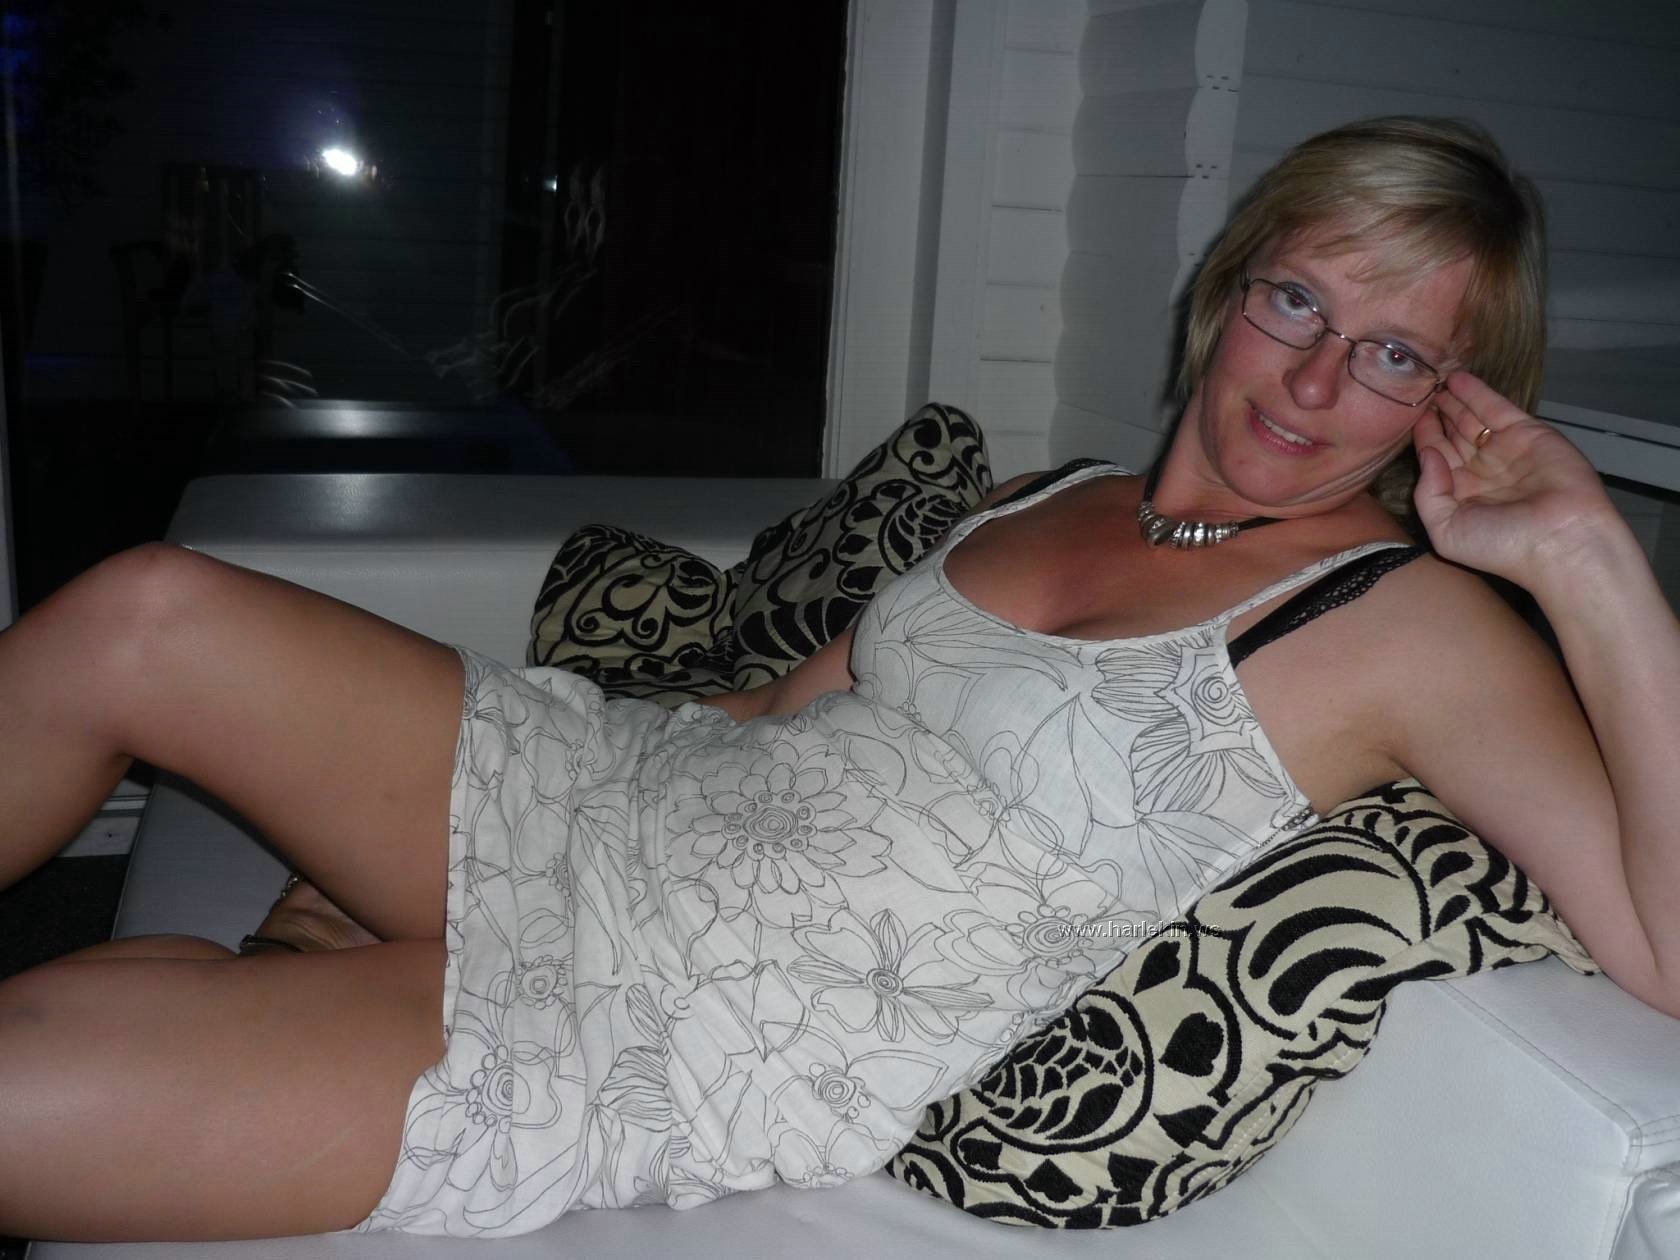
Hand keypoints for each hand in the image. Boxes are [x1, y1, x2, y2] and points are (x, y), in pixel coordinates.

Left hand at [1411, 371, 1620, 587]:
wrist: (1563, 540)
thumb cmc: (1501, 545)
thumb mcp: (1446, 529)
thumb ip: (1429, 492)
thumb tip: (1427, 454)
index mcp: (1461, 495)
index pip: (1436, 457)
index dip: (1422, 435)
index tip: (1403, 414)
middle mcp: (1481, 471)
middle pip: (1453, 434)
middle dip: (1436, 413)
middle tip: (1417, 387)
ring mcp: (1505, 450)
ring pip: (1472, 417)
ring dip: (1453, 399)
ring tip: (1432, 377)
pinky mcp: (1528, 433)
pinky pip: (1497, 408)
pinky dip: (1478, 392)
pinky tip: (1457, 378)